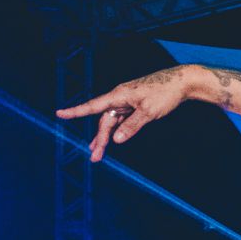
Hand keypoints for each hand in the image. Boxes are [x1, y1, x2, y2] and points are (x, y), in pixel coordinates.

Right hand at [56, 65, 200, 162]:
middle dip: (99, 139)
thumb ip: (132, 126)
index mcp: (119, 95)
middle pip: (104, 120)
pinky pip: (121, 119)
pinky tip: (112, 139)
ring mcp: (127, 101)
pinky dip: (116, 130)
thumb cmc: (165, 93)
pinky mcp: (134, 105)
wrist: (181, 82)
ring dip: (105, 137)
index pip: (93, 106)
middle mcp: (120, 97)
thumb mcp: (149, 112)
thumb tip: (116, 139)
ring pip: (111, 121)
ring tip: (97, 153)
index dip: (75, 111)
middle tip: (95, 157)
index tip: (59, 114)